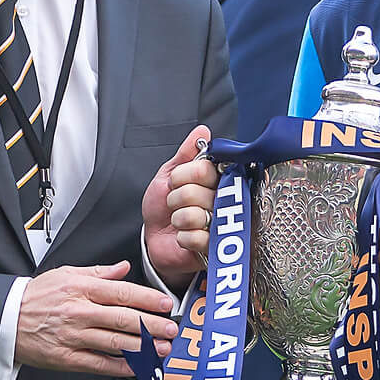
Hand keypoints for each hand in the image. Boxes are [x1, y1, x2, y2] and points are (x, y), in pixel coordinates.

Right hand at [15, 261, 176, 376]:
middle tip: (171, 329)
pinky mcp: (67, 358)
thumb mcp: (66, 274)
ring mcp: (73, 337)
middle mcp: (79, 312)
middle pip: (124, 319)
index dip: (148, 299)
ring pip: (115, 343)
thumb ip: (98, 272)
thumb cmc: (36, 296)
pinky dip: (121, 366)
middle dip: (152, 325)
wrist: (4, 319)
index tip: (165, 304)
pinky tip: (138, 365)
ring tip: (162, 348)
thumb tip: (124, 268)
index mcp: (81, 289)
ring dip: (143, 347)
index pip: (122, 293)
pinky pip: (99, 364)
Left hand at [143, 127, 217, 277]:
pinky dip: (182, 238)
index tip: (176, 181)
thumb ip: (186, 154)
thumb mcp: (169, 174)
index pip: (205, 169)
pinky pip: (195, 237)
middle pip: (198, 192)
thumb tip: (202, 132)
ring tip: (181, 221)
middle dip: (177, 198)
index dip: (184, 175)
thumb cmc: (163, 207)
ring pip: (195, 215)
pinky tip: (185, 237)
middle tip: (177, 203)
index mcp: (215, 180)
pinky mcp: (216, 247)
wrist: (155, 238)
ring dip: (179, 219)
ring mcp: (222, 225)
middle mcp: (223, 200)